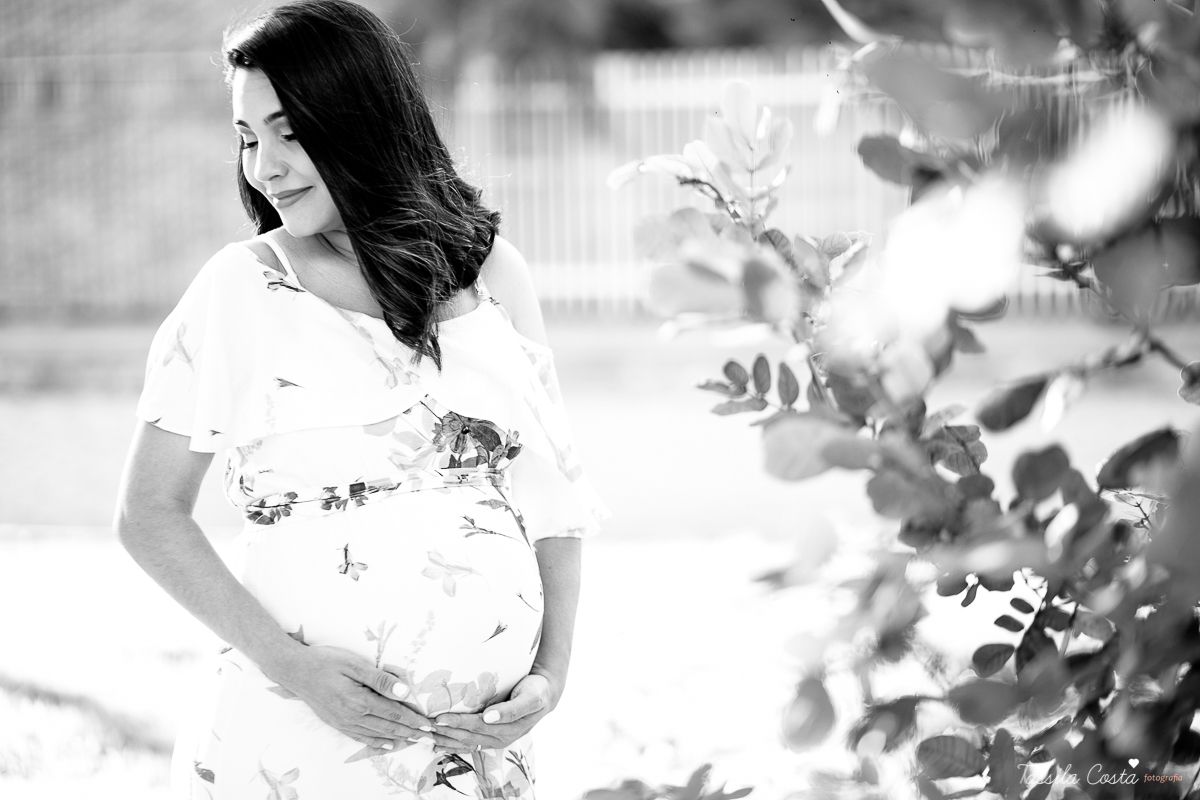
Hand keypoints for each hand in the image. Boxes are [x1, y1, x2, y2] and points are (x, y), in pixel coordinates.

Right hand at [269, 644, 462, 751]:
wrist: (294, 670)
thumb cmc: (324, 662)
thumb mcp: (354, 664)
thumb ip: (380, 679)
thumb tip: (403, 692)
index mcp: (359, 701)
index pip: (394, 714)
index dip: (413, 720)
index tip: (428, 725)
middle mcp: (352, 716)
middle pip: (388, 728)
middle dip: (411, 733)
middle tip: (428, 738)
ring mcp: (343, 722)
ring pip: (376, 735)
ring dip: (398, 739)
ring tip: (414, 741)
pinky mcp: (337, 723)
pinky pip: (360, 737)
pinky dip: (376, 742)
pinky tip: (386, 744)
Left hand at [431, 671, 560, 753]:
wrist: (545, 694)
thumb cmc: (536, 692)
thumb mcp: (530, 698)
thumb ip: (511, 709)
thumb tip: (488, 717)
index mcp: (508, 729)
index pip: (476, 727)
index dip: (457, 724)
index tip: (439, 718)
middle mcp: (500, 737)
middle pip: (468, 737)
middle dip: (446, 733)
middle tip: (425, 726)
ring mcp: (495, 739)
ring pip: (466, 742)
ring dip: (446, 740)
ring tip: (427, 736)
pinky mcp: (491, 736)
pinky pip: (470, 743)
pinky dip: (453, 744)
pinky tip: (439, 744)